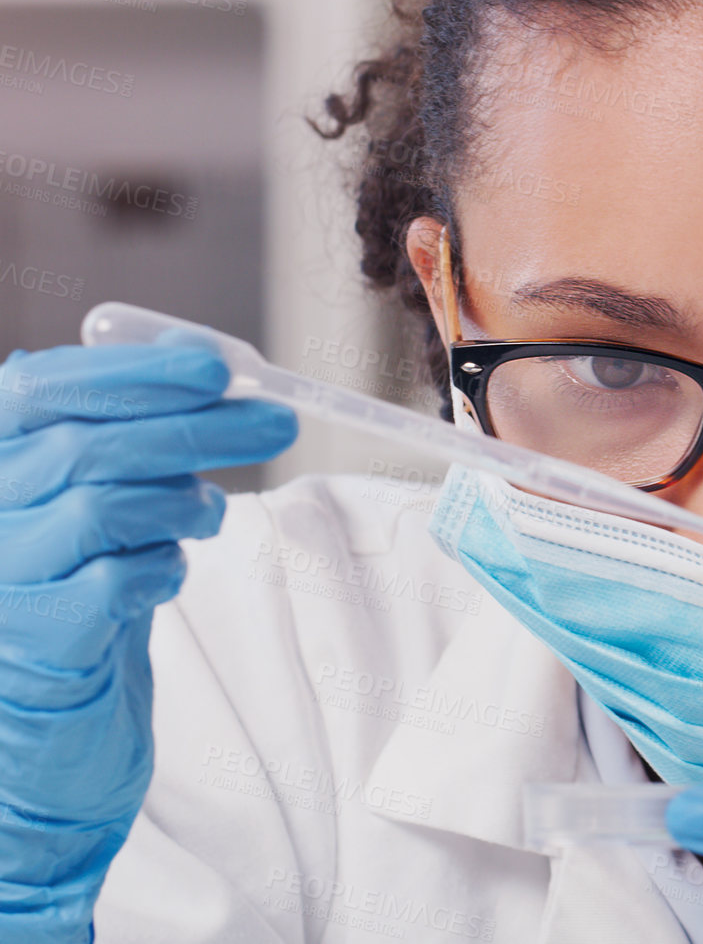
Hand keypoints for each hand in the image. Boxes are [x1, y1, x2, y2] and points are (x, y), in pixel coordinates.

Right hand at [0, 343, 296, 942]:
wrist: (43, 734)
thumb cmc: (77, 600)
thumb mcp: (98, 508)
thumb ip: (129, 441)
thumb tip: (206, 367)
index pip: (38, 391)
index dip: (129, 372)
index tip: (214, 364)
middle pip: (90, 446)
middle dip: (196, 425)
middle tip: (278, 418)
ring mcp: (3, 580)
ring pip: (103, 506)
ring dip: (182, 502)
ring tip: (206, 515)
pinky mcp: (39, 645)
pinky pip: (114, 582)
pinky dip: (162, 568)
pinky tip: (165, 576)